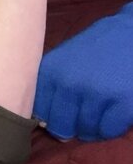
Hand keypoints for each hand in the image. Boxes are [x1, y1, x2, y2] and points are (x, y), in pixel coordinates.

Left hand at [33, 2, 132, 142]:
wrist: (131, 33)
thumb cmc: (96, 46)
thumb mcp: (64, 58)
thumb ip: (52, 85)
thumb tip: (43, 122)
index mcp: (52, 71)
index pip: (40, 112)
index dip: (50, 120)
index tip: (60, 116)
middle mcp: (70, 83)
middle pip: (61, 127)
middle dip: (70, 129)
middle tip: (80, 121)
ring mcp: (97, 94)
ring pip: (86, 131)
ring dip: (92, 129)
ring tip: (99, 113)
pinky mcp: (123, 103)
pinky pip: (109, 131)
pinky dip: (110, 128)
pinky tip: (113, 114)